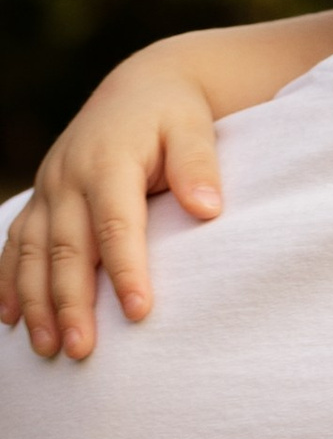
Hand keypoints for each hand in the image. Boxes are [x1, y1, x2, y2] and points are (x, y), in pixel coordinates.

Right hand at [1, 49, 225, 357]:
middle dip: (71, 302)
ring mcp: (49, 190)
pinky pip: (15, 243)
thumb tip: (208, 208)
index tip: (138, 313)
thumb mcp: (194, 128)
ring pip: (32, 253)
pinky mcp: (41, 199)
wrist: (142, 88)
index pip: (117, 225)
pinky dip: (8, 281)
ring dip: (36, 302)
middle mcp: (69, 178)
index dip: (126, 270)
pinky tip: (10, 319)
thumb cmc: (176, 115)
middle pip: (67, 249)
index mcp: (108, 163)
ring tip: (47, 348)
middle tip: (80, 350)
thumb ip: (198, 166)